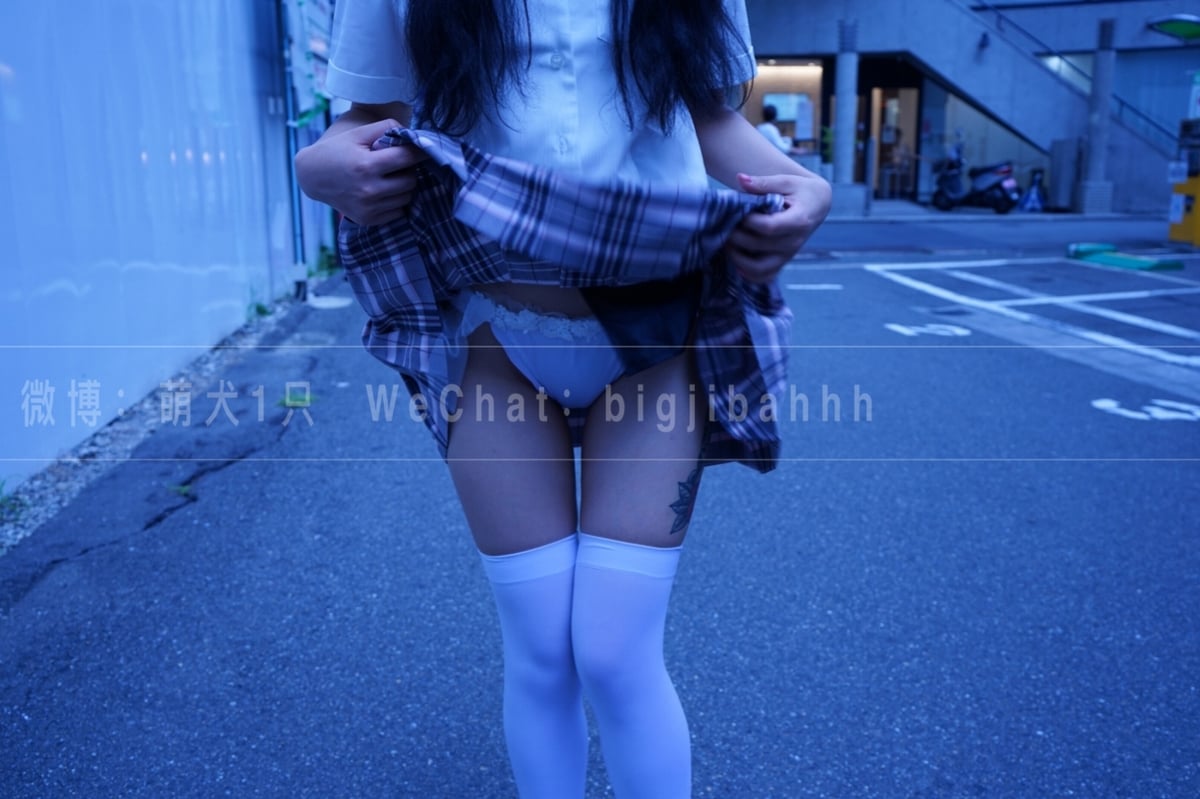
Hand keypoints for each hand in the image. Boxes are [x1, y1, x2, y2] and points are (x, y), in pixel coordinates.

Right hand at [293, 118, 428, 225]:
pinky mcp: (367, 220)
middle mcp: (368, 190)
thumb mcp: (358, 133)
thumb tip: (413, 134)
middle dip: (409, 170)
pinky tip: (383, 190)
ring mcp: (368, 208)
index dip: (417, 152)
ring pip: (406, 197)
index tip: (420, 149)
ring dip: (403, 186)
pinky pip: (398, 211)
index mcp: (365, 166)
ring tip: (389, 176)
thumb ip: (386, 128)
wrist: (312, 176)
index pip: (406, 158)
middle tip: (398, 163)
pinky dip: (395, 201)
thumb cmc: (337, 150)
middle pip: (410, 181)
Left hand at [726, 172, 831, 283]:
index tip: (735, 211)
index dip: (748, 221)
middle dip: (736, 237)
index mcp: (799, 220)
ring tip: (725, 243)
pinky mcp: (783, 262)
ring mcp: (789, 255)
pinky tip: (736, 259)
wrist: (817, 205)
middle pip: (759, 246)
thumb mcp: (786, 181)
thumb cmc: (800, 190)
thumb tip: (740, 179)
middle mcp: (795, 242)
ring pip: (760, 268)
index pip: (769, 227)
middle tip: (721, 225)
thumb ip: (763, 183)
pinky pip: (764, 276)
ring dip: (738, 258)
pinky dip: (748, 273)